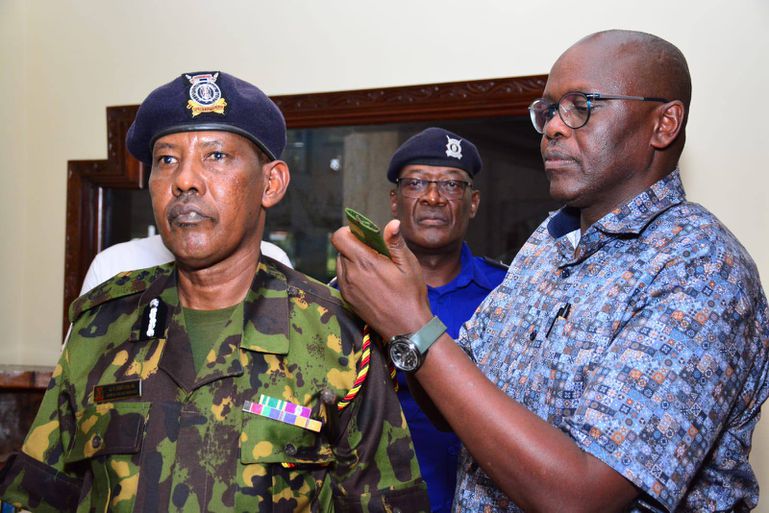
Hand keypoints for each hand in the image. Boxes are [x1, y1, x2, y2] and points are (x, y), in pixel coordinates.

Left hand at [331, 219, 432, 338]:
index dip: (350, 231)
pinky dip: (352, 275)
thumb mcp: (408, 265)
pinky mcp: (347, 299)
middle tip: (375, 253)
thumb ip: (395, 243)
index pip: (339, 237)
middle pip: (341, 249)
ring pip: (341, 264)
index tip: (364, 235)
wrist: (407, 328)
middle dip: (355, 246)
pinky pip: (343, 279)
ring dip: (352, 260)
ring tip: (373, 268)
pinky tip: (370, 281)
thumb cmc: (410, 296)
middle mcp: (351, 274)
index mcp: (364, 262)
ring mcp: (347, 288)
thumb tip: (392, 223)